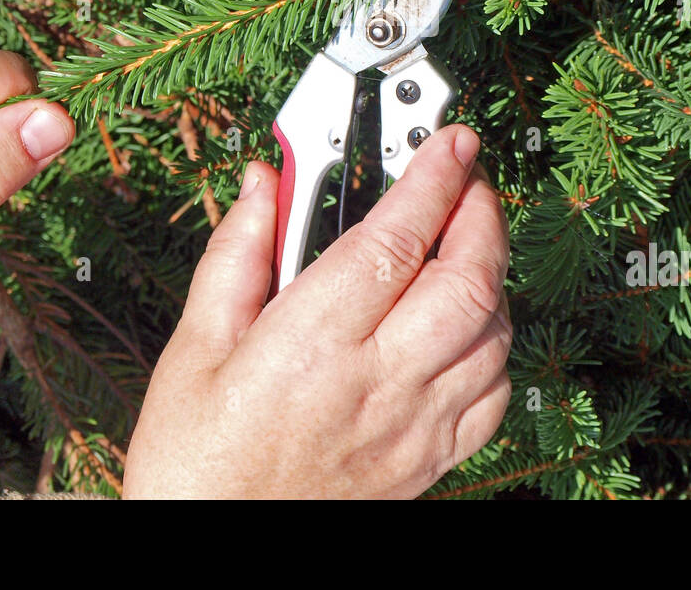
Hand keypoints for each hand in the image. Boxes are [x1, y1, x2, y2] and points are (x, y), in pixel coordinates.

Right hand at [123, 124, 512, 498]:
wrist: (215, 555)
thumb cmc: (197, 463)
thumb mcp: (194, 348)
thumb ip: (237, 255)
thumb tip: (266, 185)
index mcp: (311, 343)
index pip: (396, 239)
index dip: (434, 177)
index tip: (450, 141)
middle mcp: (375, 382)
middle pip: (469, 280)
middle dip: (482, 213)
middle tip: (467, 181)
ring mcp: (412, 426)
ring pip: (494, 333)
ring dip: (491, 273)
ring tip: (463, 243)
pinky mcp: (428, 461)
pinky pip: (495, 395)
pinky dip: (495, 345)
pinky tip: (466, 326)